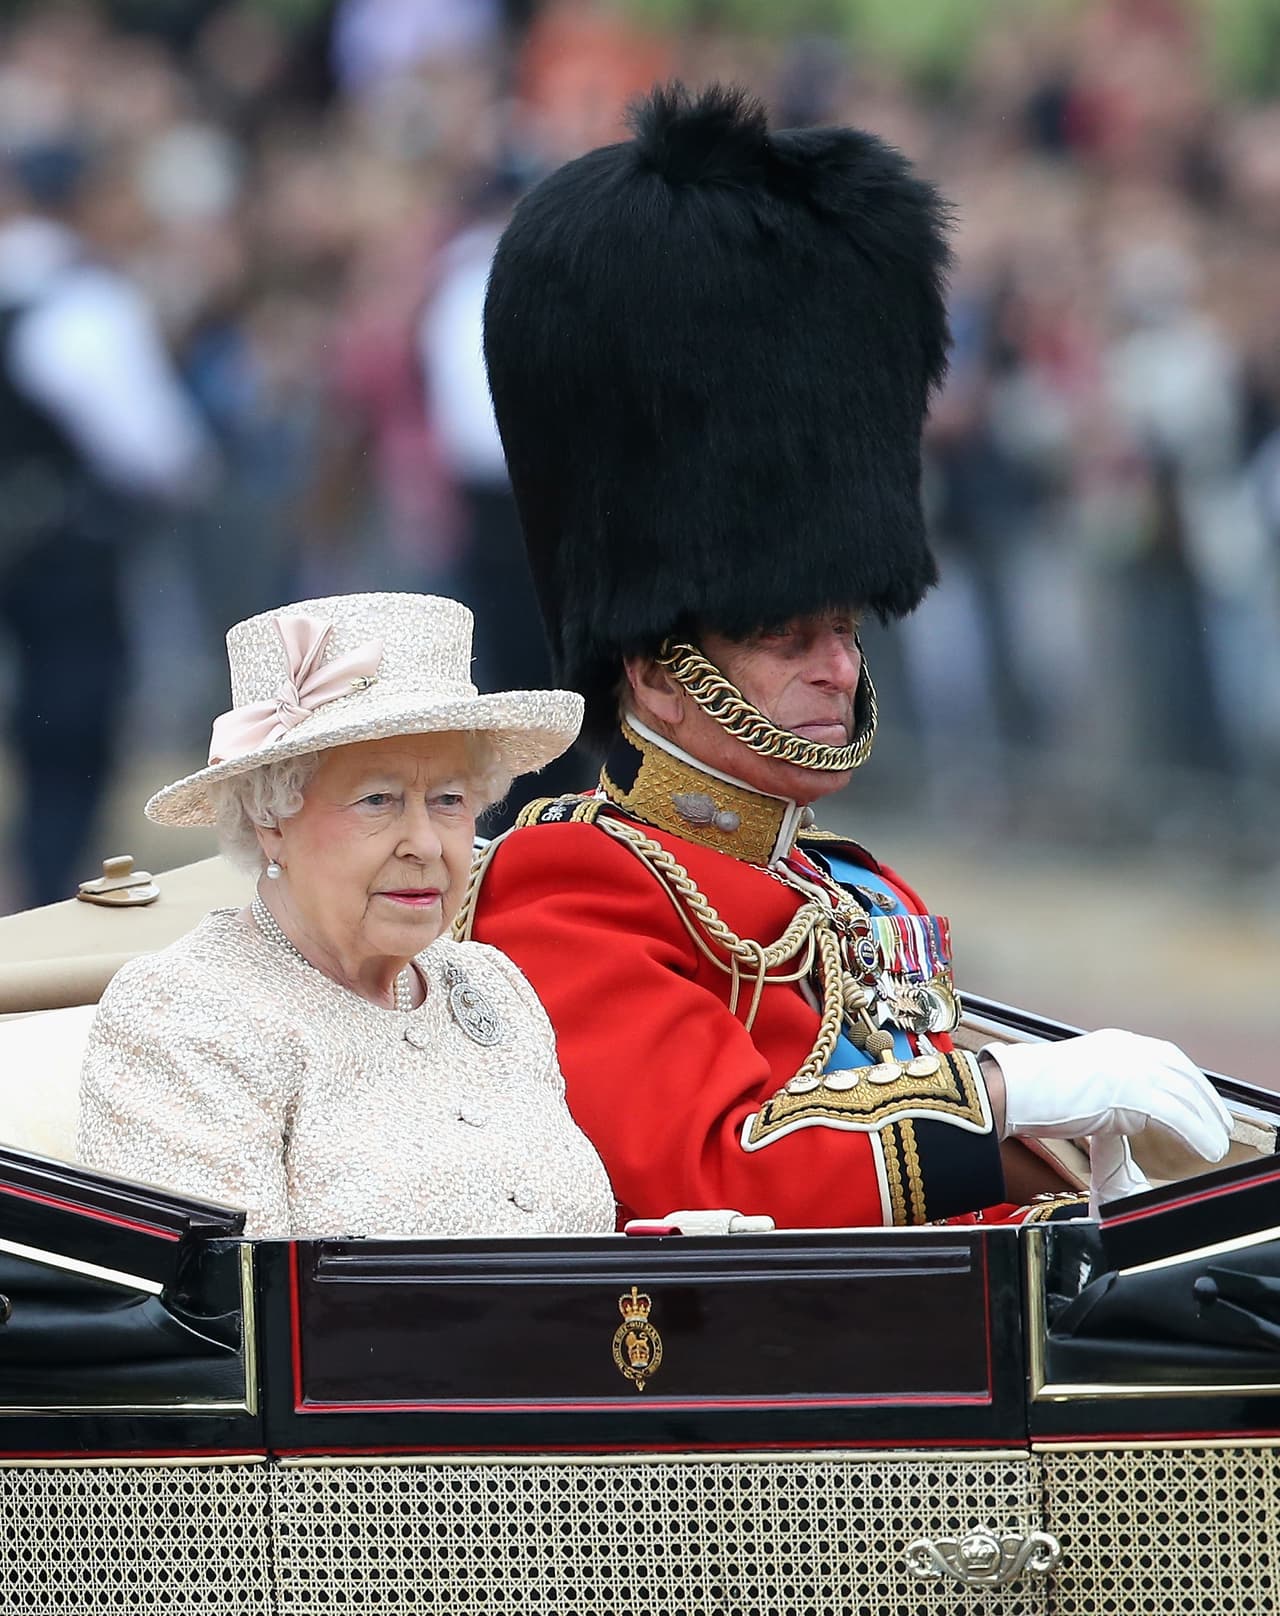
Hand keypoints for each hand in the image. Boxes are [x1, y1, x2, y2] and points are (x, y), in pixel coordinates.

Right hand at [984, 1029, 1230, 1206]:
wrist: (1014, 1090)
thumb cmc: (1034, 1093)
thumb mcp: (1081, 1083)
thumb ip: (1110, 1092)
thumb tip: (1128, 1116)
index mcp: (1114, 1044)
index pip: (1166, 1057)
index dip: (1190, 1081)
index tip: (1203, 1102)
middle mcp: (1126, 1048)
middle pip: (1181, 1073)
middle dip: (1206, 1100)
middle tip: (1221, 1125)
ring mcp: (1129, 1066)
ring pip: (1183, 1095)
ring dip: (1205, 1122)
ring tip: (1216, 1144)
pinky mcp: (1129, 1090)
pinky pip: (1175, 1114)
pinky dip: (1195, 1133)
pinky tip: (1205, 1149)